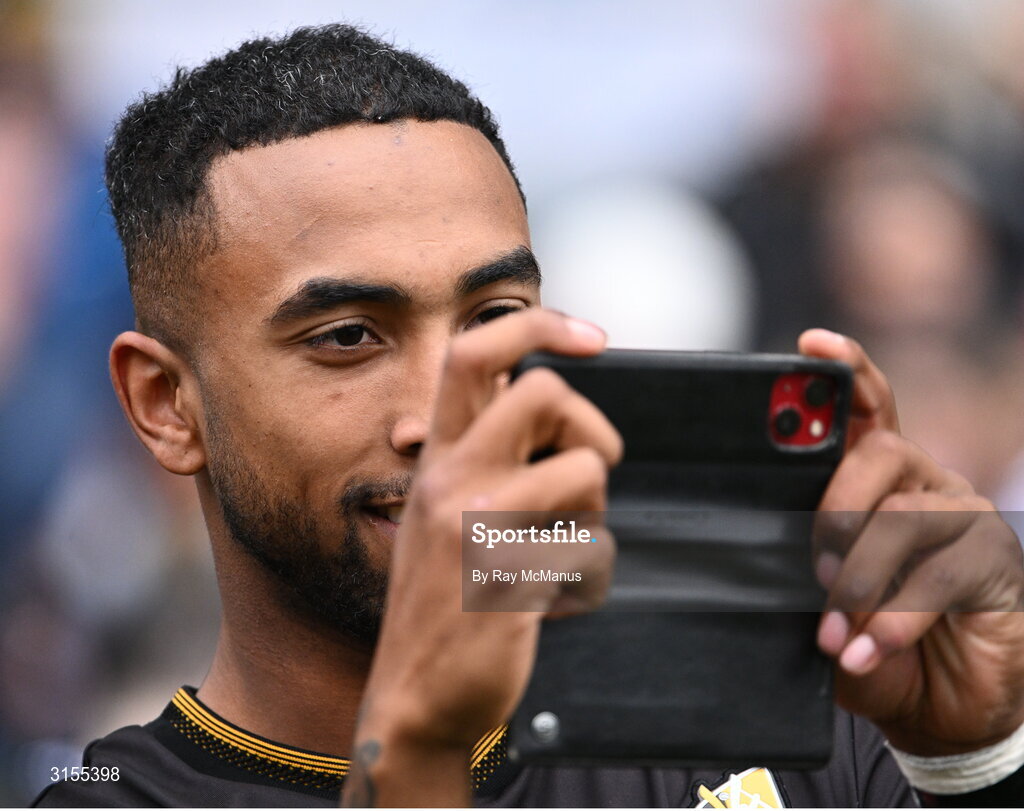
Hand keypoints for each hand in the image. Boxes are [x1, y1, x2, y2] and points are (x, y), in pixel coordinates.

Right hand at [342, 309, 621, 805]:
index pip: (474, 354)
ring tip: (560, 545)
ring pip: (586, 466)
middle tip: (586, 467)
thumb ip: (486, 455)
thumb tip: (545, 401)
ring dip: (594, 509)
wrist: (417, 695)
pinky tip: (552, 594)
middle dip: (589, 423)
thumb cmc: (445, 600)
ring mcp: (479, 523)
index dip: (538, 325)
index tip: (591, 339)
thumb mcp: (446, 512)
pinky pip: (592, 545)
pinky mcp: (510, 572)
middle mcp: (449, 478)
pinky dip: (589, 571)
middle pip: (544, 391)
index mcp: (437, 459)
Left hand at [800, 329, 1023, 755]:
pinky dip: (895, 619)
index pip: (867, 409)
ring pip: (906, 515)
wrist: (939, 707)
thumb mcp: (822, 601)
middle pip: (881, 452)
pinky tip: (868, 648)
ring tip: (835, 625)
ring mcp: (964, 518)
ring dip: (862, 576)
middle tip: (816, 568)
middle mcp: (923, 484)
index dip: (845, 371)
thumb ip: (801, 564)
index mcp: (877, 481)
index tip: (811, 346)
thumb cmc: (870, 640)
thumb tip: (750, 543)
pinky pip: (941, 574)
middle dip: (836, 505)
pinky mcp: (996, 561)